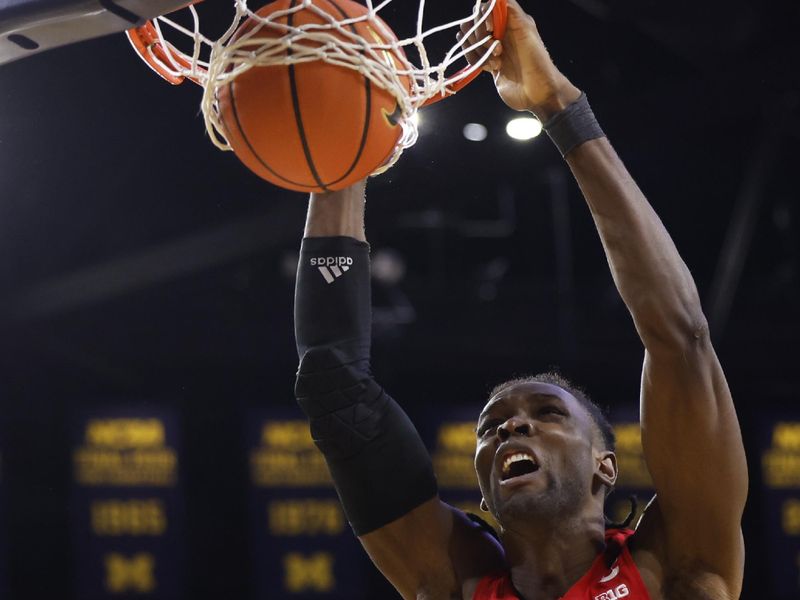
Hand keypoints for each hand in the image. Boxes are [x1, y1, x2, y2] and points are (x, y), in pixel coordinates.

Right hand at [459, 0, 580, 120]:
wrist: (537, 93)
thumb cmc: (537, 62)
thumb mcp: (526, 31)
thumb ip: (511, 10)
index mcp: (511, 20)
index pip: (487, 7)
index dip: (483, 15)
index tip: (490, 29)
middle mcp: (501, 31)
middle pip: (473, 22)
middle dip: (479, 36)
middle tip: (497, 49)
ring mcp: (492, 47)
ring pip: (469, 40)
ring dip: (477, 51)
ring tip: (496, 61)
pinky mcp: (487, 62)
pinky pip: (470, 55)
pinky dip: (476, 61)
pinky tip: (492, 68)